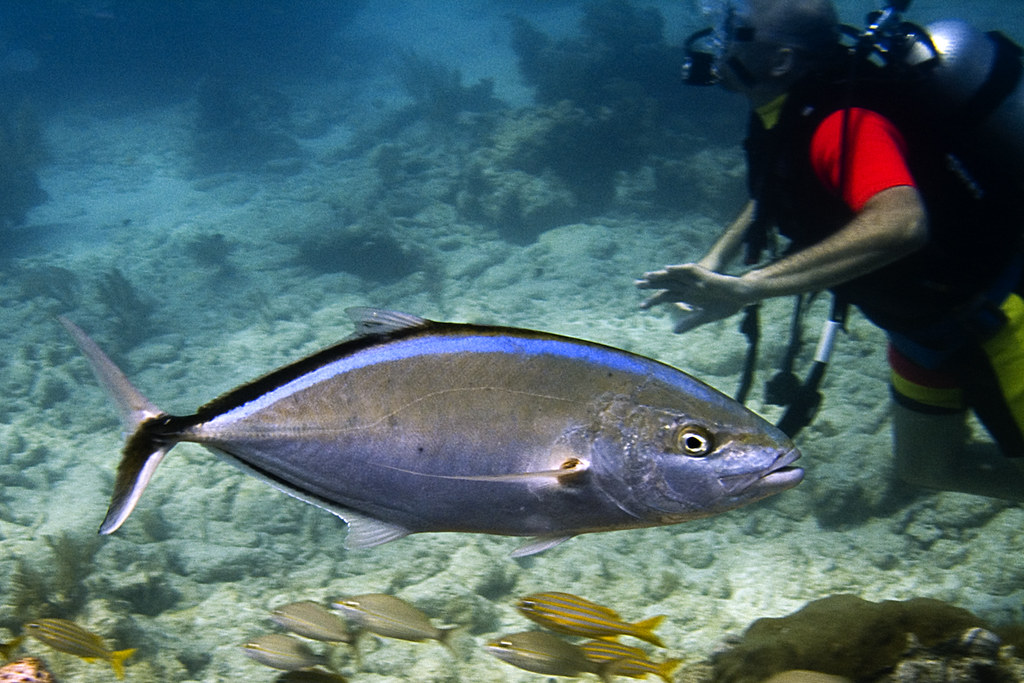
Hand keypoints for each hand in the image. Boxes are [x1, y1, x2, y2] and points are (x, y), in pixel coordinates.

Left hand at [636, 264, 751, 332]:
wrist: (741, 296)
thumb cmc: (725, 305)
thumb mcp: (703, 316)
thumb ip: (689, 322)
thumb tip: (674, 331)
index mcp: (687, 295)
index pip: (666, 297)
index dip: (654, 301)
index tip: (641, 307)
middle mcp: (688, 286)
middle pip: (666, 284)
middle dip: (651, 284)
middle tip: (636, 284)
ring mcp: (695, 279)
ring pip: (675, 276)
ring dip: (661, 275)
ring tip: (647, 276)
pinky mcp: (704, 275)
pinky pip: (688, 270)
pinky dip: (678, 269)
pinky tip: (667, 269)